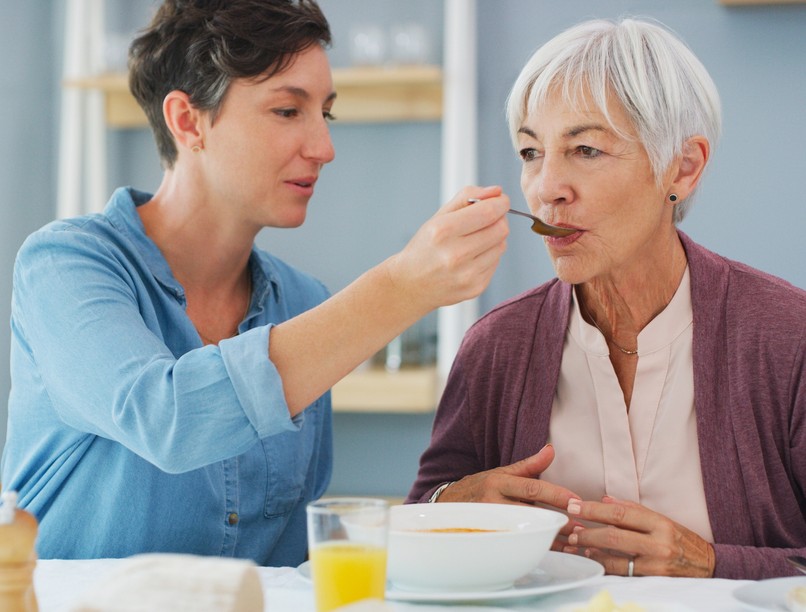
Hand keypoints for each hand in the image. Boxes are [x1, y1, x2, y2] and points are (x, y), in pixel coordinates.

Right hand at [387, 186, 508, 311]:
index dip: (501, 203)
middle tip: (487, 220)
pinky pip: (496, 263)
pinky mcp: (475, 288)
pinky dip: (489, 256)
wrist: (410, 285)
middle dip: (499, 219)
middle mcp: (455, 255)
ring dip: (494, 239)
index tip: (501, 200)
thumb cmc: (425, 248)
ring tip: (475, 241)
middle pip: (501, 229)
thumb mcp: (438, 217)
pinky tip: (472, 258)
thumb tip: (496, 191)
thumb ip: (467, 198)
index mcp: (442, 231)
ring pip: (501, 246)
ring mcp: (467, 275)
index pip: (488, 212)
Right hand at [438, 444, 580, 550]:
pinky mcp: (488, 537)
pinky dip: (535, 548)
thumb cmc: (480, 486)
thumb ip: (530, 465)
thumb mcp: (502, 472)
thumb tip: (551, 449)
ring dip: (550, 538)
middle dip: (557, 521)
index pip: (532, 488)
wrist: (447, 504)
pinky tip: (552, 550)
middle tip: (581, 528)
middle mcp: (493, 502)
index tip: (577, 500)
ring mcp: (489, 522)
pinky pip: (516, 544)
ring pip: (525, 531)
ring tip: (573, 543)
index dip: (556, 495)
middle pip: (531, 512)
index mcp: (499, 482)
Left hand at [565, 495, 714, 576]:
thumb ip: (633, 509)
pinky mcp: (655, 579)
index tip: (574, 506)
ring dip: (592, 550)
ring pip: (617, 556)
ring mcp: (657, 563)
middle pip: (615, 534)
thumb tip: (604, 500)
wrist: (709, 566)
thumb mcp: (662, 519)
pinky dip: (605, 564)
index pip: (620, 513)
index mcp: (660, 522)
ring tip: (576, 544)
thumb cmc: (682, 539)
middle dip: (588, 531)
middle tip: (570, 528)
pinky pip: (624, 572)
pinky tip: (593, 559)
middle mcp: (659, 541)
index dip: (594, 509)